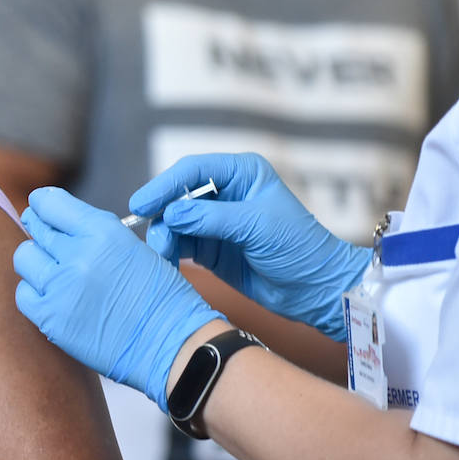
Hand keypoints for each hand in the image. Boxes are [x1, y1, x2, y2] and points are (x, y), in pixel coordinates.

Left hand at [14, 187, 223, 411]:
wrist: (171, 345)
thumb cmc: (161, 297)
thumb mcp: (134, 247)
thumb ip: (95, 232)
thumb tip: (62, 223)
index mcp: (102, 231)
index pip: (49, 203)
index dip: (42, 204)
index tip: (41, 209)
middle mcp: (77, 254)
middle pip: (36, 228)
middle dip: (40, 230)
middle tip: (45, 239)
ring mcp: (60, 287)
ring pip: (24, 258)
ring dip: (37, 263)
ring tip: (55, 273)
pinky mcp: (51, 319)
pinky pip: (24, 295)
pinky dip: (35, 294)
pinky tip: (54, 298)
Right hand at [130, 154, 370, 339]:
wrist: (316, 289)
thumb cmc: (298, 247)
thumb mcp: (255, 226)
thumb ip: (210, 218)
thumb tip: (170, 213)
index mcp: (242, 173)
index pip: (194, 170)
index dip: (165, 185)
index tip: (142, 203)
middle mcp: (227, 192)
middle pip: (179, 195)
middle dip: (162, 213)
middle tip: (147, 232)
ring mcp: (217, 221)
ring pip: (176, 222)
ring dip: (165, 236)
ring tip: (161, 254)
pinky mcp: (212, 248)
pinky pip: (182, 244)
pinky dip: (171, 251)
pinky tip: (166, 260)